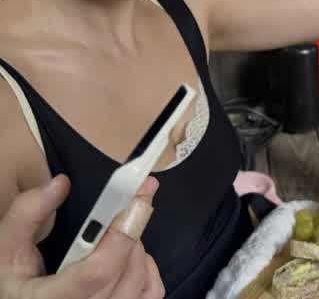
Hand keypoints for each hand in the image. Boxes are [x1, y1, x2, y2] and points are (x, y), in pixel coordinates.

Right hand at [0, 174, 164, 298]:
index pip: (98, 270)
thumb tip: (61, 183)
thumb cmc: (11, 288)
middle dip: (127, 229)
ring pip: (142, 280)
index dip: (123, 228)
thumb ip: (28, 214)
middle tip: (116, 211)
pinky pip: (151, 293)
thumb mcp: (6, 251)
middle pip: (126, 269)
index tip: (140, 192)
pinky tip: (126, 260)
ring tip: (111, 239)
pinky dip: (146, 270)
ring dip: (135, 249)